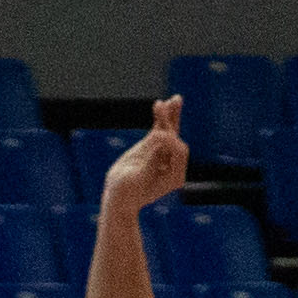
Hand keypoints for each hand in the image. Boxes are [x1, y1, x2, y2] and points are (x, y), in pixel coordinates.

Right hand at [95, 92, 187, 218]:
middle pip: (177, 138)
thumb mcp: (136, 179)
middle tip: (166, 104)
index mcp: (174, 176)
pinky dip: (161, 118)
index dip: (169, 140)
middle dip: (171, 121)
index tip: (157, 134)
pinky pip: (160, 131)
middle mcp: (174, 165)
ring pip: (170, 131)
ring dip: (171, 115)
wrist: (119, 198)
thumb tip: (160, 141)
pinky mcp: (154, 150)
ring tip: (175, 99)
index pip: (178, 151)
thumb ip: (149, 162)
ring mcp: (165, 156)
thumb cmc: (124, 192)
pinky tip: (162, 104)